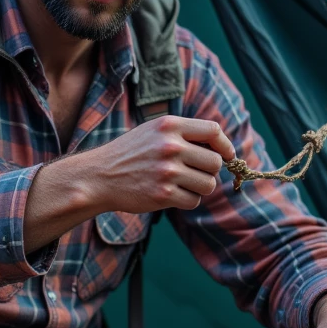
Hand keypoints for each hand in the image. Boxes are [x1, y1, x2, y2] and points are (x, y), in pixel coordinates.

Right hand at [24, 116, 234, 252]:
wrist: (99, 177)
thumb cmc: (129, 154)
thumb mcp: (153, 131)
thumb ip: (183, 133)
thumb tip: (220, 147)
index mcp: (169, 126)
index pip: (213, 131)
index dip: (225, 145)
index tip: (227, 155)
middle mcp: (170, 146)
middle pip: (215, 162)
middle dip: (210, 171)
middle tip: (195, 174)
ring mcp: (167, 171)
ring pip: (208, 184)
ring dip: (200, 188)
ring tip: (183, 185)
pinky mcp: (163, 195)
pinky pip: (194, 201)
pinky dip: (187, 201)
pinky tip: (172, 195)